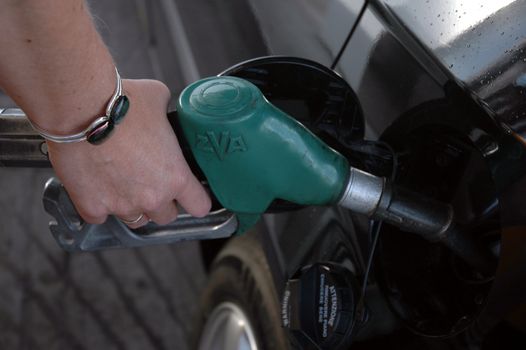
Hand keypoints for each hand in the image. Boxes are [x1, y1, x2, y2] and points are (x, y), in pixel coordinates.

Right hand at [47, 79, 210, 227]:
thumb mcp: (158, 99)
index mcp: (175, 176)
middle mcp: (152, 197)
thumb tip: (162, 110)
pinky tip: (96, 188)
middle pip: (166, 216)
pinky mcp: (92, 207)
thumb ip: (165, 114)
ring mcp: (121, 205)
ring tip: (123, 185)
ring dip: (133, 207)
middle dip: (161, 203)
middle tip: (151, 184)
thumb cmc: (121, 104)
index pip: (199, 206)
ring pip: (135, 220)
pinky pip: (99, 217)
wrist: (81, 109)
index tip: (192, 197)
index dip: (197, 201)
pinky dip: (98, 206)